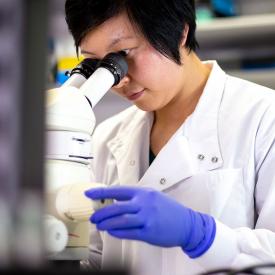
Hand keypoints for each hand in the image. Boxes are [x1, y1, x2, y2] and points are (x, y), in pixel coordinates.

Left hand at [85, 186, 215, 256]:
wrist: (187, 223)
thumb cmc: (168, 209)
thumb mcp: (152, 197)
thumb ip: (135, 199)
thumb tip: (115, 202)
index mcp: (143, 193)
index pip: (118, 191)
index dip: (101, 192)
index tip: (89, 193)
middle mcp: (144, 203)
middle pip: (116, 207)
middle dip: (101, 213)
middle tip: (93, 217)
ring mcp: (147, 218)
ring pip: (120, 220)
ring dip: (106, 223)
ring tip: (99, 225)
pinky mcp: (149, 232)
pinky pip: (128, 233)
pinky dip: (117, 233)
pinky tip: (111, 232)